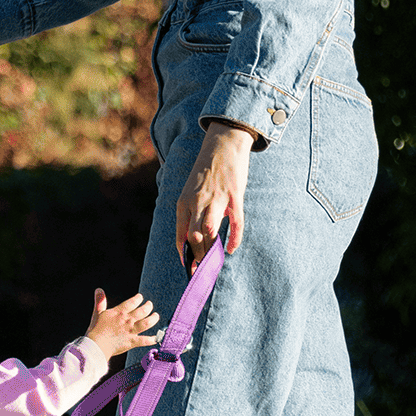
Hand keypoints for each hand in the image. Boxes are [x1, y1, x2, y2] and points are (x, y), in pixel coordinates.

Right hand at [85, 288, 160, 358]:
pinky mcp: (132, 342)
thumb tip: (99, 290)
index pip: (132, 302)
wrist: (96, 345)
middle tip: (150, 304)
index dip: (138, 298)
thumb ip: (100, 301)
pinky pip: (145, 340)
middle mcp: (127, 320)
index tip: (140, 297)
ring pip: (147, 323)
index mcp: (119, 313)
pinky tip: (156, 338)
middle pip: (143, 311)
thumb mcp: (97, 313)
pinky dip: (152, 339)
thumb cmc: (96, 329)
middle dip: (148, 306)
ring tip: (156, 316)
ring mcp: (131, 331)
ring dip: (153, 319)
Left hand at [176, 121, 255, 266]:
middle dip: (198, 257)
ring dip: (211, 250)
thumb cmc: (207, 171)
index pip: (180, 236)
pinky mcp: (234, 196)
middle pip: (194, 237)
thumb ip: (192, 212)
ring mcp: (216, 199)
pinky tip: (230, 249)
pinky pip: (234, 222)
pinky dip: (233, 238)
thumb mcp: (192, 191)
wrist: (223, 144)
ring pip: (210, 231)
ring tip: (214, 262)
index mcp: (184, 203)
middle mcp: (197, 202)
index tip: (189, 269)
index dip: (185, 255)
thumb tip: (197, 237)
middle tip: (203, 271)